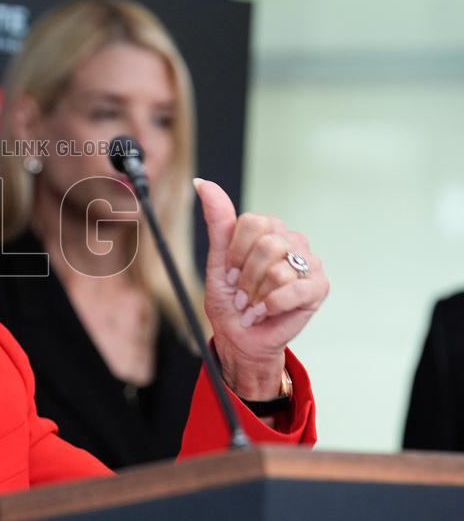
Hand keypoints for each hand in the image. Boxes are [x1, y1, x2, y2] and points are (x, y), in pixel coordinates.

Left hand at [194, 178, 328, 400]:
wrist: (239, 336)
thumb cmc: (230, 299)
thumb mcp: (218, 260)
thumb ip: (218, 221)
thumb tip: (203, 184)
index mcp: (269, 229)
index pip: (252, 221)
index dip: (235, 251)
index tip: (229, 272)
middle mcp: (292, 240)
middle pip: (266, 244)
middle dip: (245, 276)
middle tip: (241, 293)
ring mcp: (309, 262)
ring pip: (277, 269)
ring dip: (255, 295)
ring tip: (252, 305)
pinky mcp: (319, 287)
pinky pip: (292, 289)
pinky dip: (271, 305)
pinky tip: (265, 312)